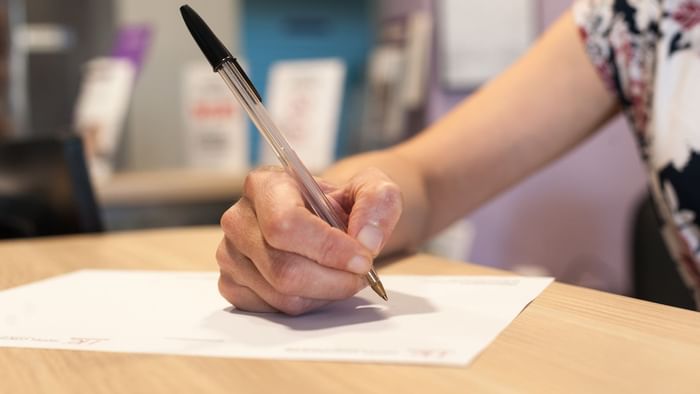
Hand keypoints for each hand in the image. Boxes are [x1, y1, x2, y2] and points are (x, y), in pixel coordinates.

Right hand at [216, 166, 401, 314]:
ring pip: (282, 295)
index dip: (327, 248)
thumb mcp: (371, 187)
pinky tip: (319, 285)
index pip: (286, 223)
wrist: (326, 221)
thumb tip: (367, 240)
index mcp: (265, 185)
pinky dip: (307, 304)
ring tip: (341, 275)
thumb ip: (378, 203)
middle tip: (361, 275)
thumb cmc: (342, 203)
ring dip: (325, 293)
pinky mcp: (232, 284)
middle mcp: (239, 219)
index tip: (362, 259)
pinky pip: (273, 310)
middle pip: (283, 268)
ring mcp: (230, 254)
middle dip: (334, 280)